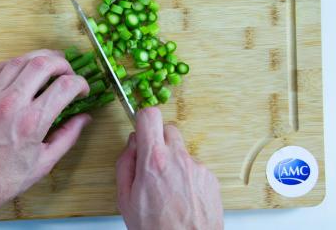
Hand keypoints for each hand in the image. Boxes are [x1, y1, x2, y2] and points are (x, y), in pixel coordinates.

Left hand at [0, 49, 90, 228]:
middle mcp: (12, 104)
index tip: (82, 91)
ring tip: (49, 66)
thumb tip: (84, 118)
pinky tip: (22, 70)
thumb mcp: (44, 163)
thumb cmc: (5, 179)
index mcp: (32, 122)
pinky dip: (15, 64)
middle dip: (62, 63)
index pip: (65, 86)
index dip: (80, 83)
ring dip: (39, 59)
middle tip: (67, 73)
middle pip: (42, 63)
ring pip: (19, 60)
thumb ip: (68, 136)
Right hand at [116, 107, 222, 229]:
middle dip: (158, 139)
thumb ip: (125, 164)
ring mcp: (197, 167)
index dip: (143, 119)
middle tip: (151, 161)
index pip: (150, 116)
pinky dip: (186, 175)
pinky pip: (194, 166)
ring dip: (172, 160)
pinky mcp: (210, 177)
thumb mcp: (125, 199)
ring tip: (167, 186)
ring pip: (181, 149)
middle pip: (168, 128)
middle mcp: (178, 159)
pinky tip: (181, 195)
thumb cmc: (156, 229)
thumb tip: (132, 145)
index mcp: (153, 161)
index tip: (141, 128)